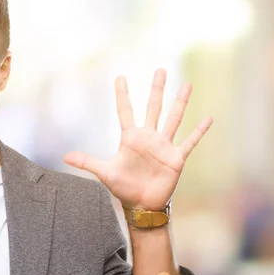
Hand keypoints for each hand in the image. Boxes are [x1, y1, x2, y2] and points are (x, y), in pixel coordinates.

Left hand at [64, 69, 211, 209]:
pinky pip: (190, 141)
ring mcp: (164, 146)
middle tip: (160, 69)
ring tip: (187, 84)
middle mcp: (148, 137)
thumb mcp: (105, 173)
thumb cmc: (123, 188)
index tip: (120, 77)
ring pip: (174, 119)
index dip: (122, 94)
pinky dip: (199, 131)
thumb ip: (88, 162)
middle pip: (153, 107)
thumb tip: (65, 157)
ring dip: (180, 102)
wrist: (142, 205)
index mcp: (130, 138)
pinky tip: (208, 118)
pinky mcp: (176, 158)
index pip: (125, 111)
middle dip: (156, 89)